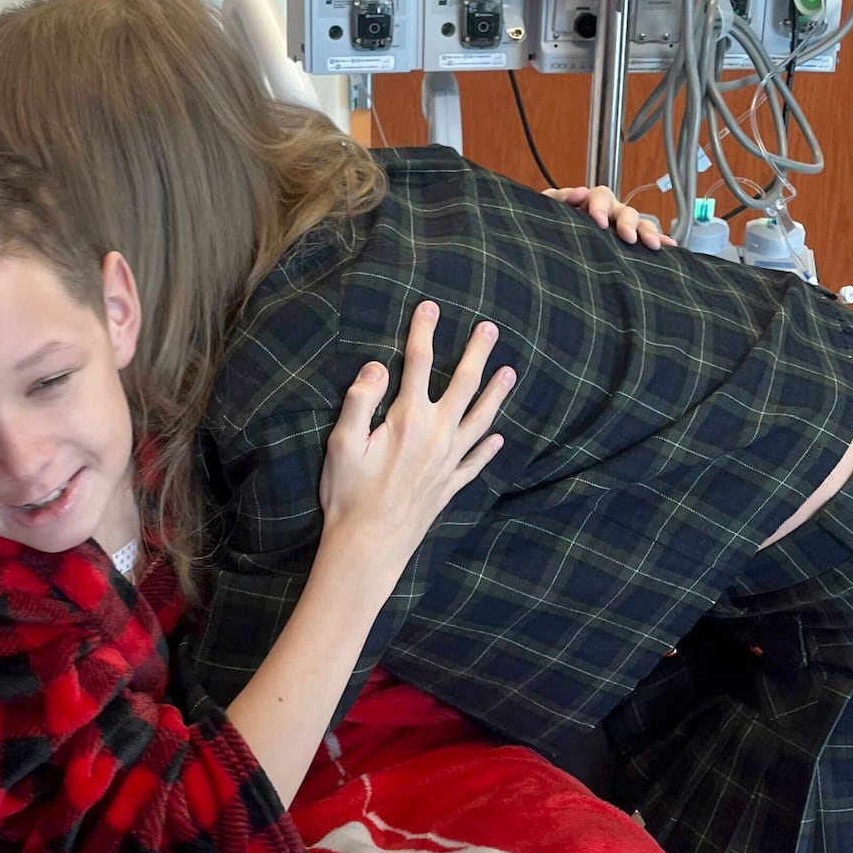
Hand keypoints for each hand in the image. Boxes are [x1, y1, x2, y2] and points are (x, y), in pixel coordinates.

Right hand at [319, 301, 513, 577]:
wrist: (369, 547)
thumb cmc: (348, 495)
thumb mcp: (342, 444)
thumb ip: (360, 400)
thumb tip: (376, 365)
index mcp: (408, 420)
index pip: (417, 363)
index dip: (423, 331)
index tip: (430, 306)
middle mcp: (436, 435)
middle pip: (463, 384)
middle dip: (476, 353)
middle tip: (490, 328)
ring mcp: (448, 462)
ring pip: (480, 418)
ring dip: (496, 393)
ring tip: (510, 371)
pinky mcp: (449, 485)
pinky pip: (476, 461)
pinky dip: (488, 447)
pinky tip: (498, 438)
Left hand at [544, 185, 674, 249]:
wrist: (547, 247)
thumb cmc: (549, 225)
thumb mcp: (547, 210)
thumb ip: (557, 198)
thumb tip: (579, 192)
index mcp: (591, 201)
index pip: (600, 196)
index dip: (600, 207)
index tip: (597, 222)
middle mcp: (610, 212)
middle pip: (625, 210)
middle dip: (627, 222)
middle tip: (627, 236)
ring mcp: (621, 227)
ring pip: (640, 223)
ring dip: (647, 231)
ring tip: (651, 244)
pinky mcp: (629, 243)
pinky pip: (647, 238)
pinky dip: (660, 239)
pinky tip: (670, 246)